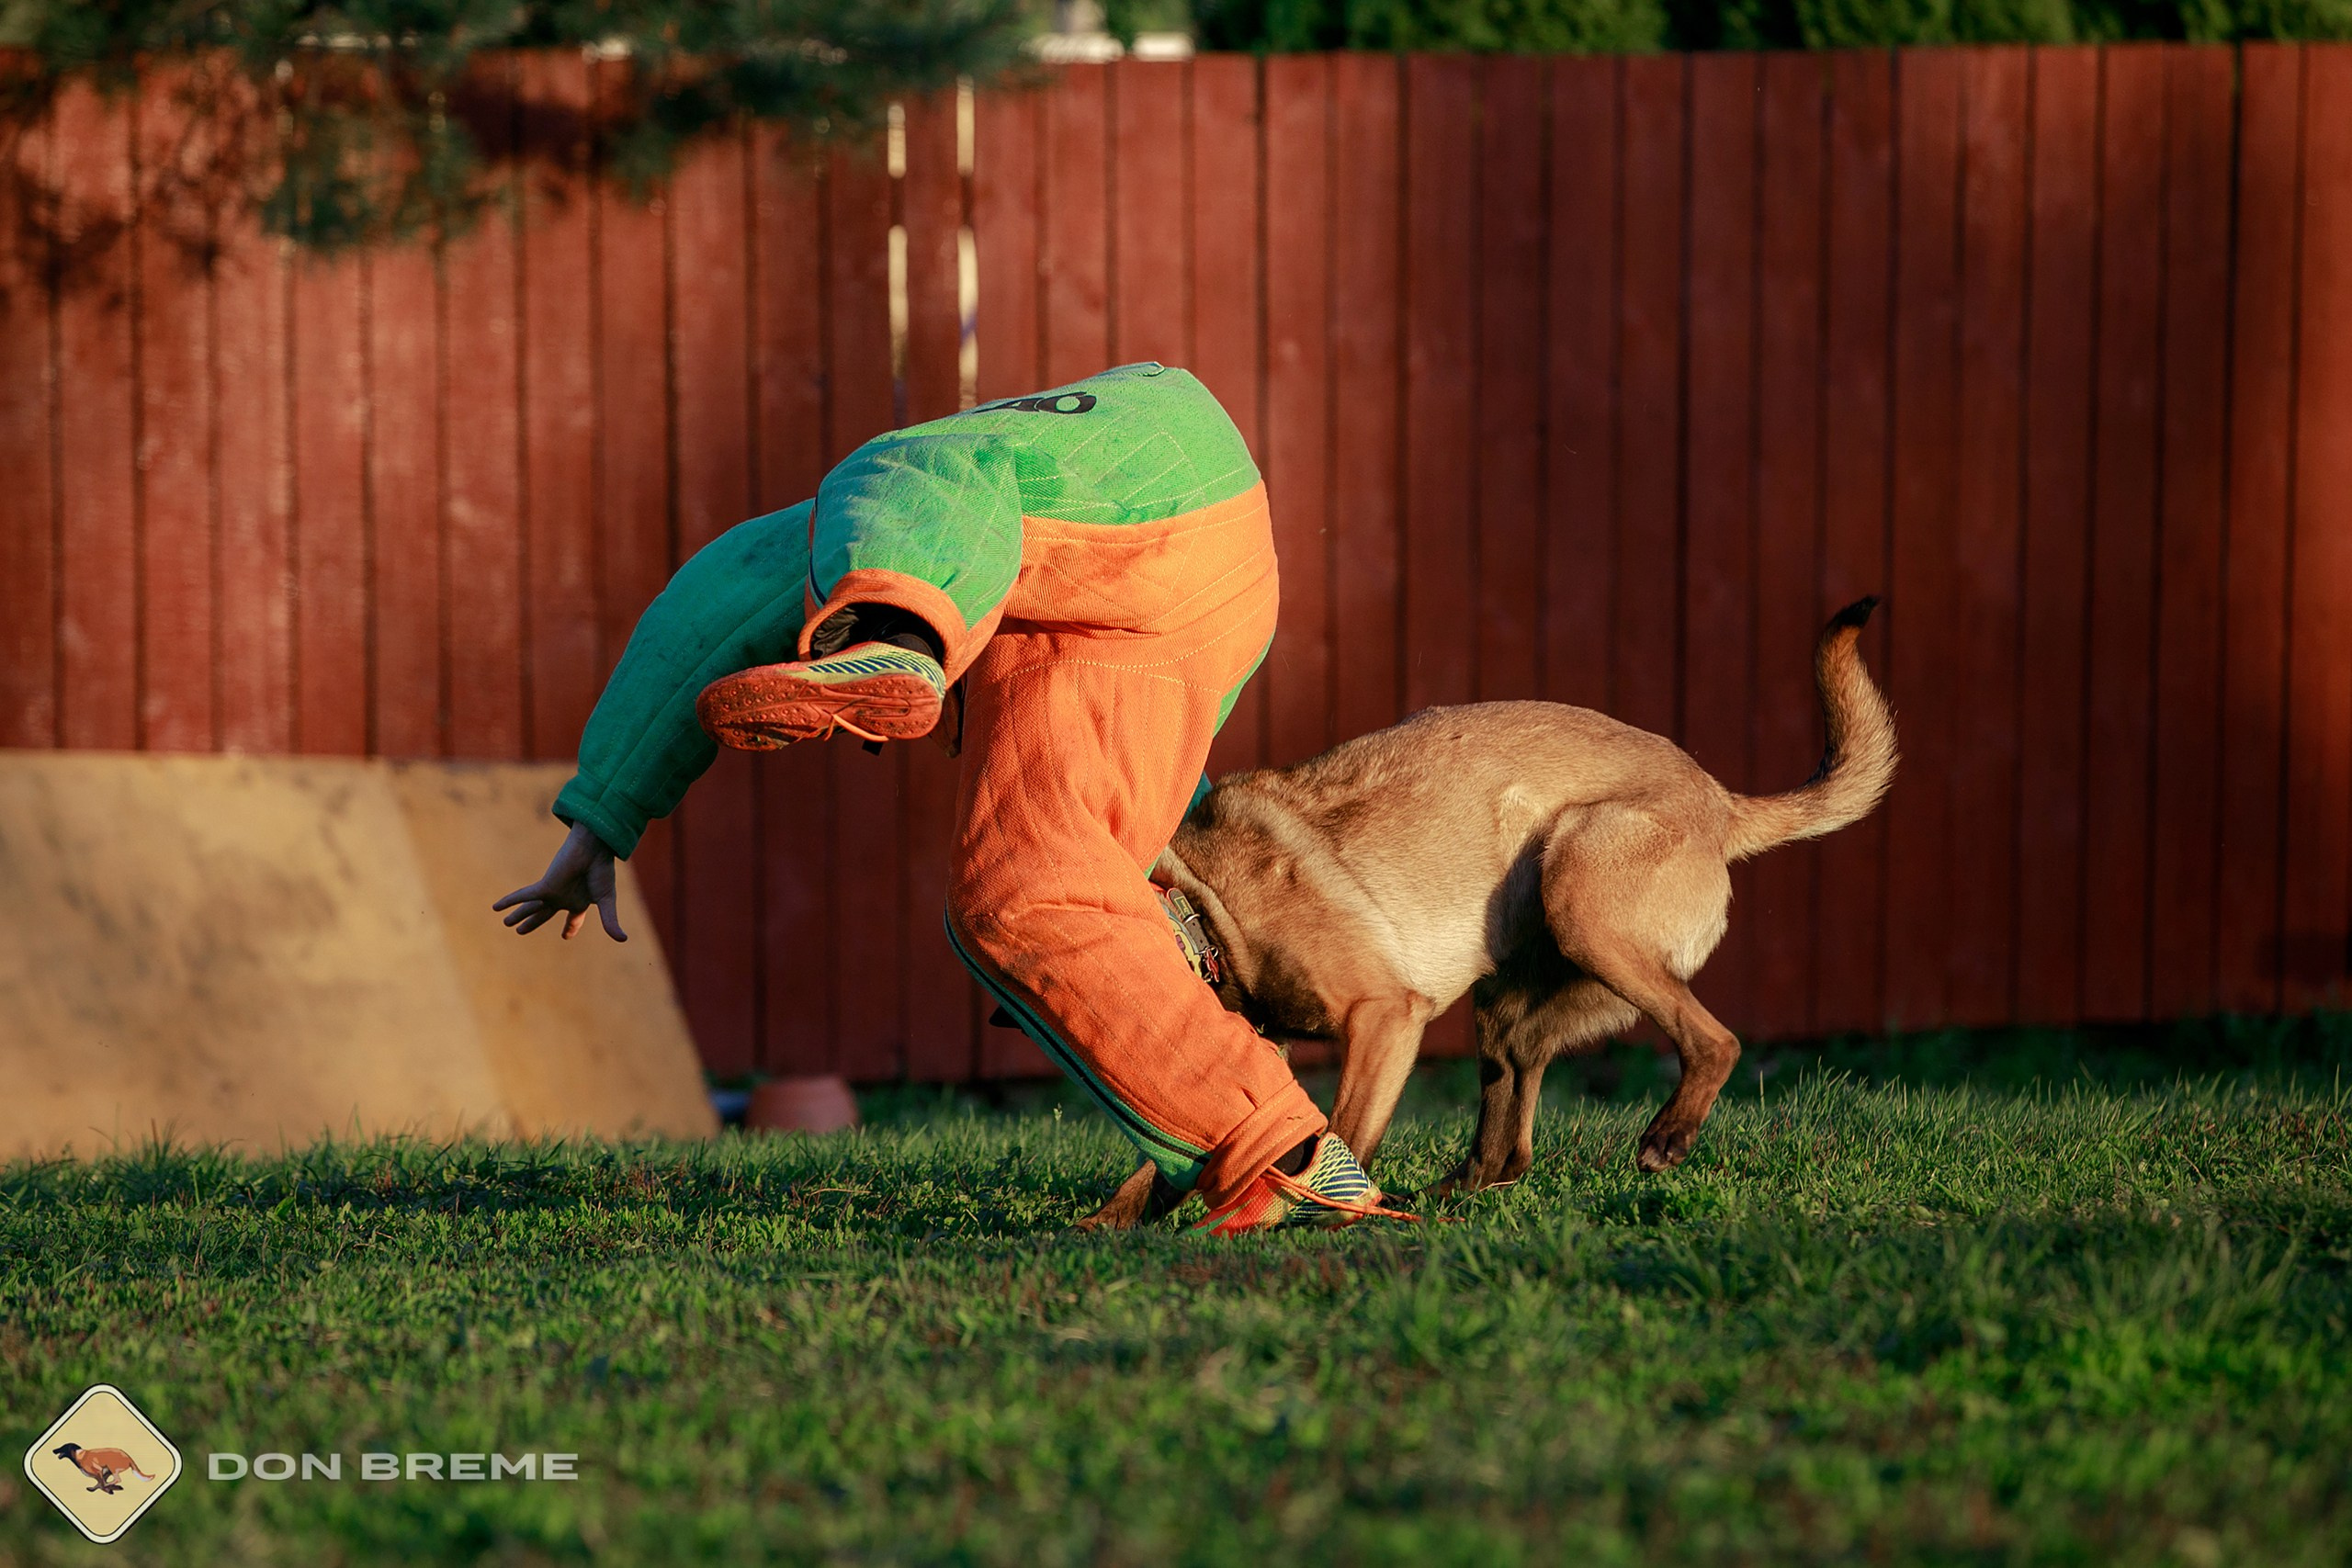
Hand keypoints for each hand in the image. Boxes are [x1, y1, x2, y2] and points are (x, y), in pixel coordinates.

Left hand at [492, 821, 627, 940]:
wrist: (594, 848)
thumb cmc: (602, 870)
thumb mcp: (606, 899)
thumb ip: (610, 920)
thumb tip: (622, 940)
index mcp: (580, 901)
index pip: (574, 919)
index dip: (570, 928)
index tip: (566, 935)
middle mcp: (564, 897)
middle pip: (545, 914)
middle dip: (533, 922)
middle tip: (520, 931)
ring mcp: (552, 892)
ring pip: (532, 907)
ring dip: (519, 915)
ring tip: (506, 923)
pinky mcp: (545, 886)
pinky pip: (524, 896)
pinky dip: (510, 901)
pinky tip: (495, 908)